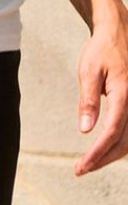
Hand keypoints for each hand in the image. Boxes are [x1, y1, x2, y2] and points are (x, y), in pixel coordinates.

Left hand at [75, 7, 127, 174]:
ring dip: (111, 155)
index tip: (83, 165)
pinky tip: (103, 151)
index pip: (113, 131)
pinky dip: (119, 144)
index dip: (99, 152)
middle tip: (80, 170)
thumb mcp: (89, 71)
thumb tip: (86, 130)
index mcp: (125, 94)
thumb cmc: (101, 51)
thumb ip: (88, 100)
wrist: (118, 34)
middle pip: (125, 142)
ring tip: (88, 164)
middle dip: (103, 159)